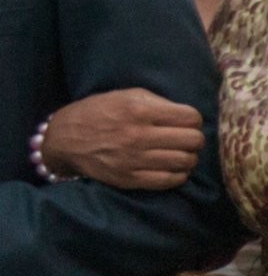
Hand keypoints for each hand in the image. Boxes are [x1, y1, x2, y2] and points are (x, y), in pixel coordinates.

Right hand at [35, 88, 202, 189]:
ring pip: (185, 162)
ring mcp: (134, 160)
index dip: (193, 119)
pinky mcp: (129, 179)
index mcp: (139, 111)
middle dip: (194, 138)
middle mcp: (138, 136)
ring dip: (188, 157)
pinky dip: (179, 174)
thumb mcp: (126, 95)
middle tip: (186, 139)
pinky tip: (172, 167)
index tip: (186, 122)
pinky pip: (170, 180)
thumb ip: (159, 102)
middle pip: (193, 141)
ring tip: (179, 153)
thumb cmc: (99, 112)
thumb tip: (189, 116)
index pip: (190, 118)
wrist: (64, 139)